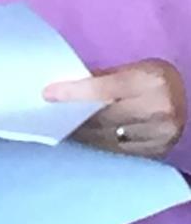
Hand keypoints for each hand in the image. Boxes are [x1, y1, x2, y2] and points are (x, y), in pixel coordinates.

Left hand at [45, 58, 186, 157]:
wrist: (188, 100)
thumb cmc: (153, 82)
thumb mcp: (132, 70)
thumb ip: (100, 79)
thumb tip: (60, 89)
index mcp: (152, 81)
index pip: (105, 89)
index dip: (74, 93)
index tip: (47, 94)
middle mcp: (160, 109)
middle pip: (102, 118)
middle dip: (72, 117)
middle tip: (47, 115)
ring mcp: (161, 134)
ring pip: (106, 138)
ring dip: (80, 134)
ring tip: (60, 128)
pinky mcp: (156, 152)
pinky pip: (117, 152)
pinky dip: (96, 146)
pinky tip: (81, 141)